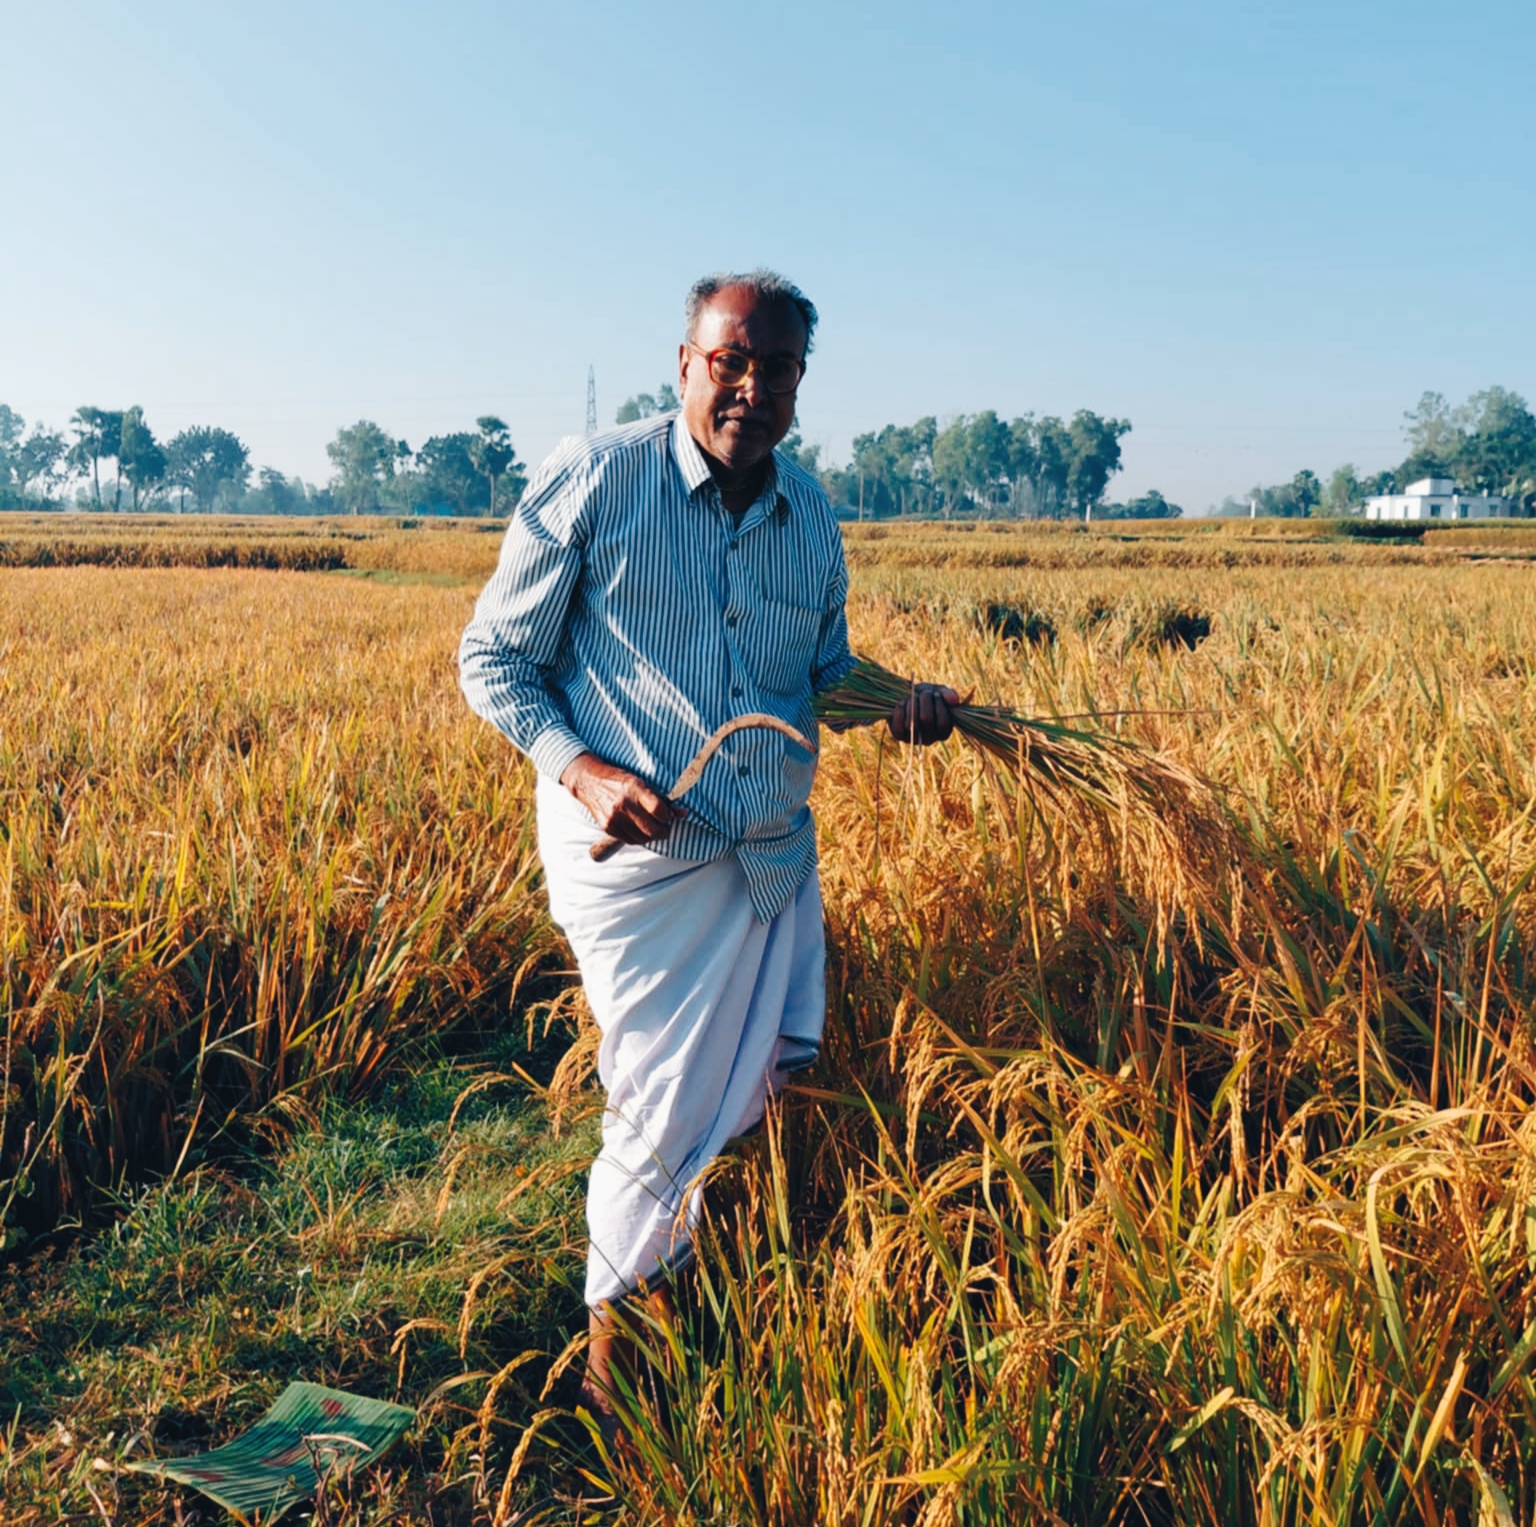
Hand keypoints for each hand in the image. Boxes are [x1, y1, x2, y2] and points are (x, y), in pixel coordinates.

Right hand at [560, 753, 685, 844]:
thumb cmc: (619, 779)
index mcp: (634, 788)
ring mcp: (615, 818)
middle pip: (653, 829)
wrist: (589, 782)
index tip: (669, 815)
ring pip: (643, 838)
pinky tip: (640, 830)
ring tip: (654, 829)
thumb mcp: (641, 782)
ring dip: (652, 836)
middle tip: (666, 828)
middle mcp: (624, 804)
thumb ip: (661, 799)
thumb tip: (683, 813)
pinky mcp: (608, 828)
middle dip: (664, 831)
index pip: (659, 810)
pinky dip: (639, 838)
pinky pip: (630, 840)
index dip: (668, 816)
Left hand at [888, 683, 958, 745]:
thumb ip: (948, 695)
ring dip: (912, 705)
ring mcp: (913, 739)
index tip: (936, 694)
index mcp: (943, 732)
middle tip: (925, 693)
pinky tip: (903, 702)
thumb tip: (954, 699)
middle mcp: (929, 739)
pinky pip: (898, 726)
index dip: (939, 705)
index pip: (943, 723)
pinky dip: (900, 711)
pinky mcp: (899, 735)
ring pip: (912, 723)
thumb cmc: (928, 696)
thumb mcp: (940, 692)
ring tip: (913, 697)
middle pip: (926, 719)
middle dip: (925, 701)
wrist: (907, 697)